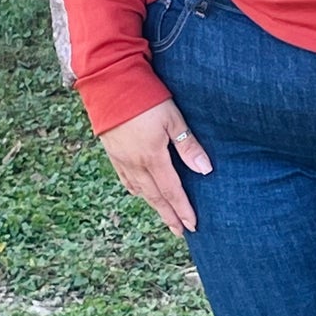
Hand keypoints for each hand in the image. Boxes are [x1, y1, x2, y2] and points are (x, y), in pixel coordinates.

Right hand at [98, 98, 212, 236]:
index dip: (182, 209)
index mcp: (152, 156)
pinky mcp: (112, 151)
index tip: (192, 225)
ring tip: (165, 217)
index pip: (171, 190)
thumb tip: (205, 170)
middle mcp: (135, 163)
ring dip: (154, 205)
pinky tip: (141, 193)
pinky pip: (125, 178)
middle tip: (180, 232)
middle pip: (155, 196)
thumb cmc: (145, 97)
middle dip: (169, 215)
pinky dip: (136, 190)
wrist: (109, 83)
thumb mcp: (172, 118)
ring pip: (139, 190)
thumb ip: (188, 145)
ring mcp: (121, 158)